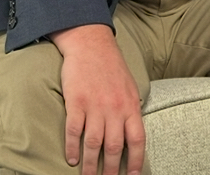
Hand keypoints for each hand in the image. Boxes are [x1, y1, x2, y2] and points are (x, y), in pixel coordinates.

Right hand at [49, 24, 144, 174]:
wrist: (92, 45)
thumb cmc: (112, 68)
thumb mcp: (130, 88)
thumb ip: (131, 110)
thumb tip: (132, 134)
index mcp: (131, 105)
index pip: (138, 139)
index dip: (137, 160)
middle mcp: (115, 108)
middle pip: (115, 147)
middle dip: (111, 170)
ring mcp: (95, 106)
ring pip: (94, 144)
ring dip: (91, 165)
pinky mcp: (76, 102)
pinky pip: (74, 131)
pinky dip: (72, 148)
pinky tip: (71, 159)